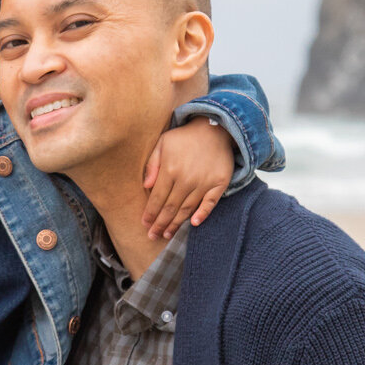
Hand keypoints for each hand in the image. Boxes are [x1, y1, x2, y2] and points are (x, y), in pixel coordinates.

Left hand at [140, 118, 231, 239]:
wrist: (215, 128)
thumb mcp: (163, 143)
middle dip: (160, 224)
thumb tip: (146, 186)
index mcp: (170, 169)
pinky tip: (194, 223)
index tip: (145, 224)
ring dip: (176, 224)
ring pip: (187, 209)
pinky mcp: (219, 183)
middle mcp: (186, 179)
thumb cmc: (185, 137)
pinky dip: (203, 214)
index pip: (157, 198)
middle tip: (153, 236)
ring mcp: (204, 182)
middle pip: (170, 207)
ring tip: (167, 235)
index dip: (150, 213)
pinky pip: (210, 203)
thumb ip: (152, 164)